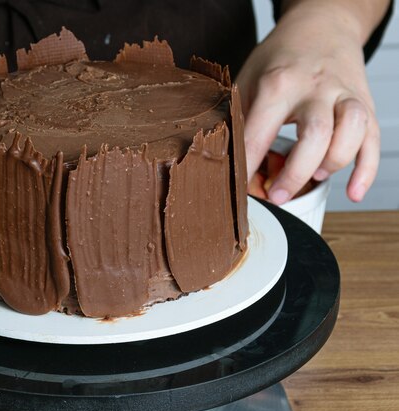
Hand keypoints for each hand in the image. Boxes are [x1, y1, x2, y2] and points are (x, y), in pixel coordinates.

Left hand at [236, 1, 382, 203]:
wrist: (321, 27)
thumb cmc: (279, 60)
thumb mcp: (248, 80)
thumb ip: (238, 117)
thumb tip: (224, 161)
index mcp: (278, 83)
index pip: (260, 132)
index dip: (248, 166)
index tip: (238, 191)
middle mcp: (315, 88)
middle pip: (315, 133)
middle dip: (295, 172)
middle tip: (276, 196)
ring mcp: (344, 95)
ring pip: (351, 130)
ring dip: (334, 162)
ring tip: (315, 177)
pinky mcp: (365, 103)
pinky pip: (373, 139)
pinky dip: (367, 169)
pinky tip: (353, 191)